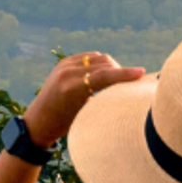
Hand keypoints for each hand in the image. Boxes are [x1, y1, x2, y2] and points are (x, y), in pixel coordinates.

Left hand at [21, 51, 145, 147]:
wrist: (39, 120)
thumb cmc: (66, 125)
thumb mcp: (86, 115)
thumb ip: (104, 100)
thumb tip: (128, 93)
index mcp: (72, 89)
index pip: (104, 76)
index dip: (125, 74)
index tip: (142, 73)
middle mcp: (67, 73)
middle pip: (104, 64)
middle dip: (121, 72)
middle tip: (132, 84)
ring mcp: (64, 65)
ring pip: (99, 58)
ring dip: (112, 67)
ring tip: (118, 81)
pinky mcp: (65, 62)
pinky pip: (91, 57)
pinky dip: (102, 64)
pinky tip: (107, 75)